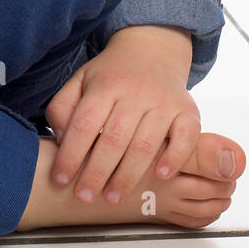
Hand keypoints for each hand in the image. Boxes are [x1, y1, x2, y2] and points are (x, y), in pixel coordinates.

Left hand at [44, 25, 199, 204]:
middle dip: (97, 173)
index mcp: (105, 86)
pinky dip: (175, 158)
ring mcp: (164, 102)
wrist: (152, 49)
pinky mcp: (188, 110)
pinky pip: (185, 137)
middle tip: (84, 196)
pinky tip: (161, 176)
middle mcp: (135, 93)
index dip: (71, 154)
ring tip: (113, 198)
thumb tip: (62, 139)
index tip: (61, 178)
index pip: (84, 124)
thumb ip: (62, 107)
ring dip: (128, 176)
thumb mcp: (80, 81)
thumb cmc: (111, 74)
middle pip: (113, 139)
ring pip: (146, 144)